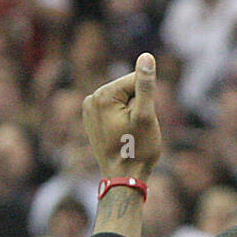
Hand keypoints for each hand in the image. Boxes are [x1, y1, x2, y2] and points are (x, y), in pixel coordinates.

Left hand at [82, 52, 161, 178]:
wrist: (123, 179)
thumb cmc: (137, 149)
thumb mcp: (146, 116)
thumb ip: (146, 85)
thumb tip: (147, 57)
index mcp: (103, 94)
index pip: (136, 81)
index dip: (147, 101)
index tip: (141, 123)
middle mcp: (91, 98)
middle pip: (128, 90)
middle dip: (139, 107)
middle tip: (136, 131)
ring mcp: (89, 109)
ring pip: (123, 101)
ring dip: (133, 114)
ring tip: (130, 135)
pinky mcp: (92, 119)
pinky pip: (115, 111)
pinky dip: (124, 120)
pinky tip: (122, 136)